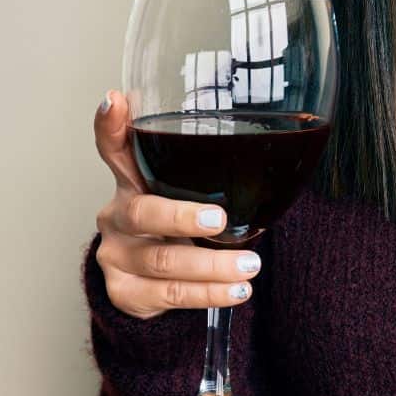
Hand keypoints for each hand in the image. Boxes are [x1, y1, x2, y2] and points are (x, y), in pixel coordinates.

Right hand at [92, 90, 262, 319]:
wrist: (153, 285)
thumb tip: (285, 139)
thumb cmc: (181, 227)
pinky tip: (236, 291)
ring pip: (162, 261)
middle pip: (141, 212)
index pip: (115, 147)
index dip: (110, 125)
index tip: (115, 101)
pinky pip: (169, 295)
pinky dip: (208, 294)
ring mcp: (115, 256)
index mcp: (132, 181)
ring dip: (211, 266)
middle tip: (220, 221)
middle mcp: (117, 215)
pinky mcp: (123, 293)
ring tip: (249, 266)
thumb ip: (211, 171)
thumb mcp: (189, 194)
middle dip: (181, 217)